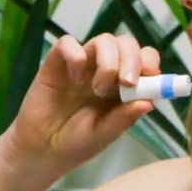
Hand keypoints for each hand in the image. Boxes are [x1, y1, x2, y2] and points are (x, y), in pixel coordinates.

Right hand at [3, 33, 160, 179]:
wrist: (41, 150)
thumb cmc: (75, 144)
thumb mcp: (104, 135)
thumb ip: (125, 118)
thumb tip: (150, 102)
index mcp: (123, 87)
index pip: (144, 60)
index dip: (150, 63)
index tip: (150, 76)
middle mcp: (105, 70)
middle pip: (127, 44)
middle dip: (132, 59)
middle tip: (126, 83)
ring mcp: (82, 65)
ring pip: (104, 40)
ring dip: (108, 60)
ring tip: (98, 89)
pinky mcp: (57, 62)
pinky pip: (68, 43)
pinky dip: (76, 55)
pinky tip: (74, 78)